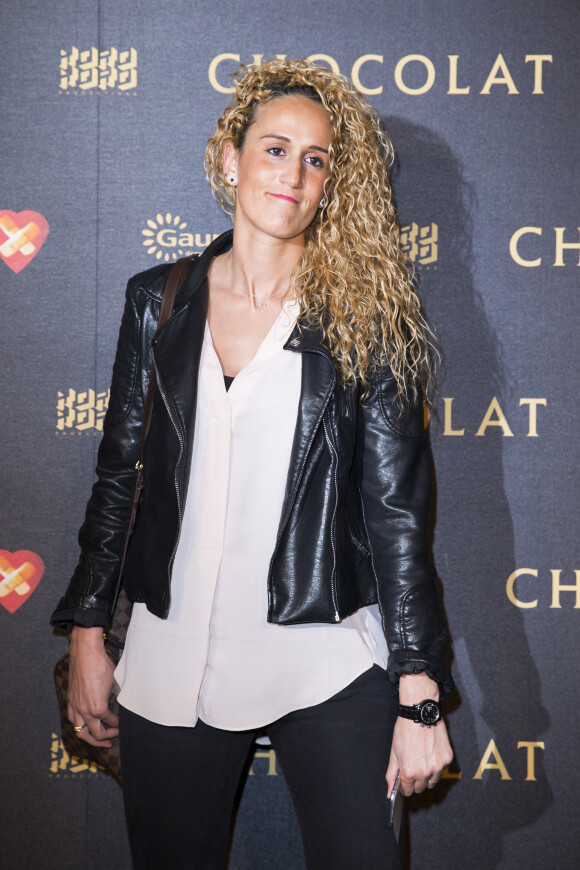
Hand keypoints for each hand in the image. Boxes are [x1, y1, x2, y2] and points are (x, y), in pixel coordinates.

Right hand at [67, 626, 118, 747]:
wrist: (85, 652)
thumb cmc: (101, 665)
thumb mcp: (116, 682)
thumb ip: (119, 696)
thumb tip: (124, 704)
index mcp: (98, 708)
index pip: (111, 723)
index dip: (119, 725)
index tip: (123, 724)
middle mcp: (85, 711)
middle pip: (96, 734)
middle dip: (107, 737)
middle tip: (114, 738)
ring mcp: (75, 707)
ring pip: (80, 731)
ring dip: (90, 738)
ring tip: (98, 740)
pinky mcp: (70, 700)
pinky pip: (73, 720)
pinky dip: (80, 726)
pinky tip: (87, 724)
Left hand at [386, 673, 452, 796]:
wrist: (420, 713)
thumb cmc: (405, 730)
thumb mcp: (394, 752)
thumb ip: (391, 773)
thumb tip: (388, 791)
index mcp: (408, 772)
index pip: (407, 791)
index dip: (404, 786)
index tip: (405, 780)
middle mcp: (424, 772)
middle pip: (420, 788)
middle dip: (415, 781)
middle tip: (413, 766)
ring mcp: (437, 767)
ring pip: (432, 782)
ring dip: (427, 776)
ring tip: (422, 759)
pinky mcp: (447, 759)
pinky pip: (441, 770)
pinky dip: (437, 765)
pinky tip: (430, 752)